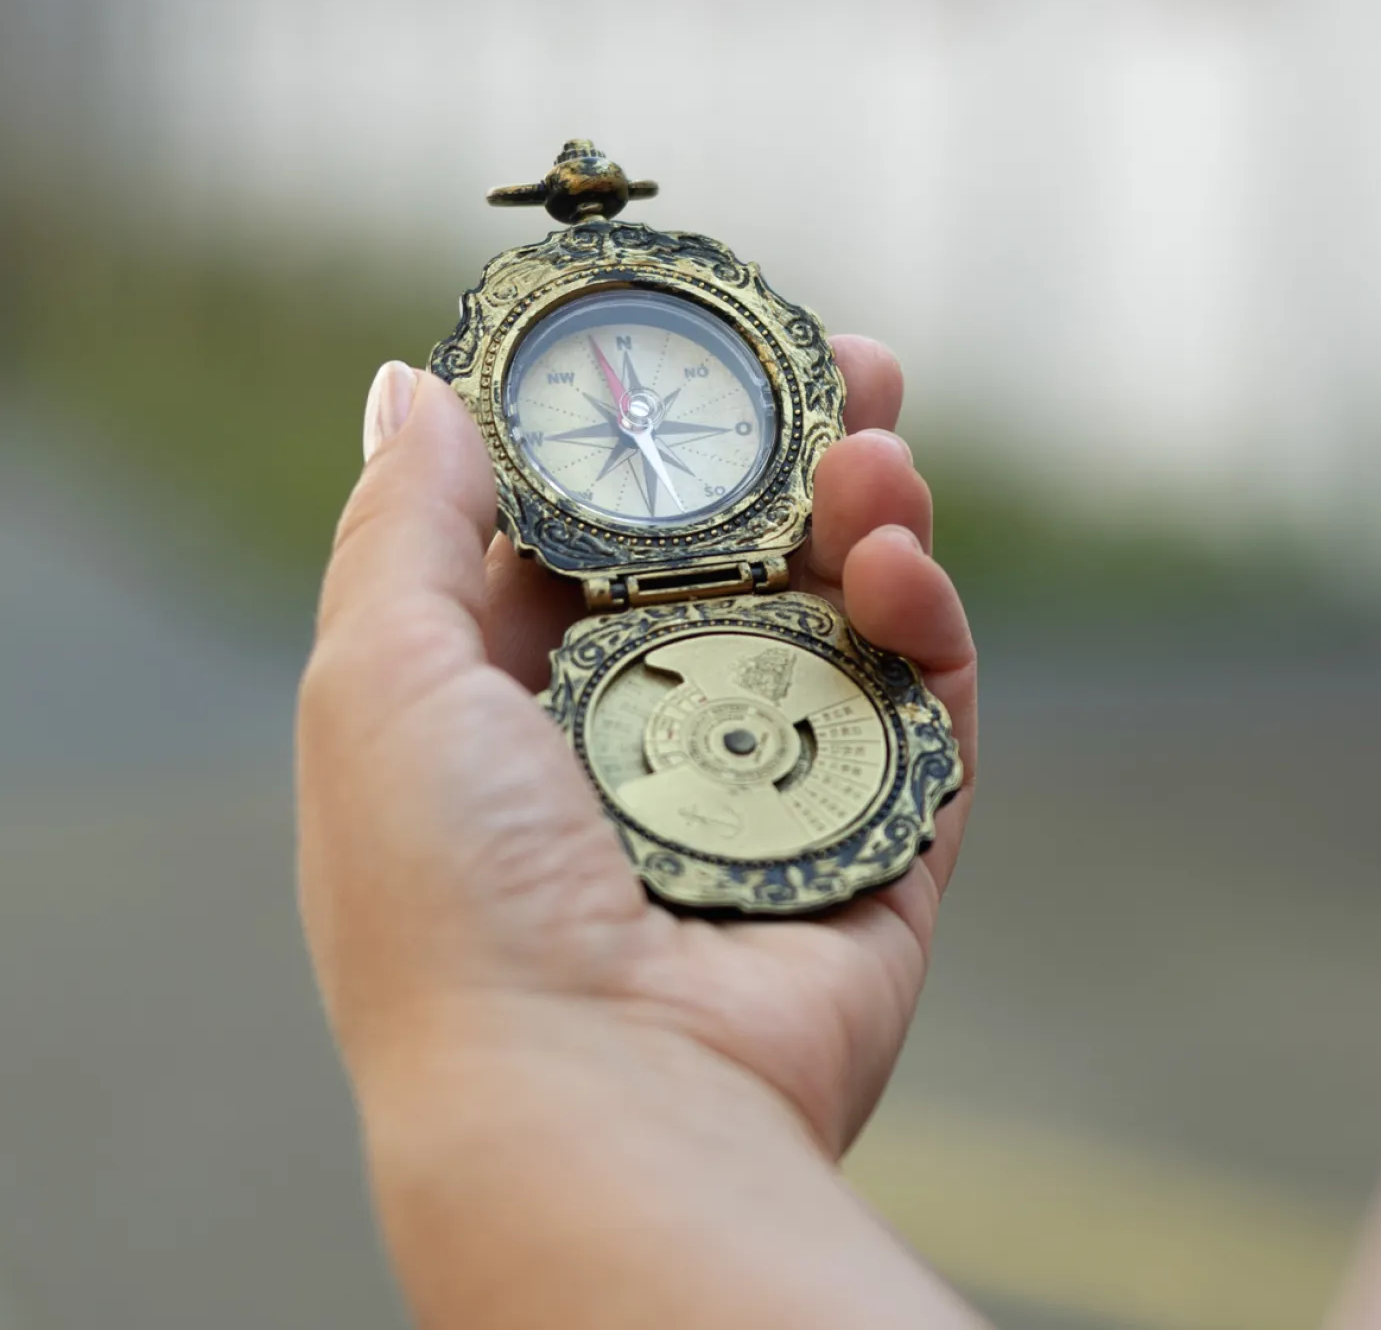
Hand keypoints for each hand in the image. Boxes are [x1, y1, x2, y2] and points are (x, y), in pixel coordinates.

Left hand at [298, 337, 979, 1327]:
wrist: (593, 1105)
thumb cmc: (455, 896)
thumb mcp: (382, 680)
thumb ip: (405, 526)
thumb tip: (414, 386)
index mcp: (530, 696)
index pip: (610, 532)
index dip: (659, 434)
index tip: (708, 348)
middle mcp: (655, 738)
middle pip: (749, 560)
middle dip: (800, 453)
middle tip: (852, 364)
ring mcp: (776, 791)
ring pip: (847, 620)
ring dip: (872, 516)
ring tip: (883, 449)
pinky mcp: (880, 844)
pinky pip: (926, 712)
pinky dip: (928, 627)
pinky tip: (904, 564)